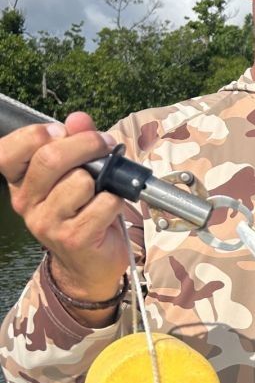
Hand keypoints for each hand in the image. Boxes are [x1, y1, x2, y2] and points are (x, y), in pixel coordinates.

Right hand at [0, 113, 128, 313]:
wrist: (90, 263)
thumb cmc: (83, 212)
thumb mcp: (78, 172)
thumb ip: (76, 142)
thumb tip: (78, 119)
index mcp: (21, 182)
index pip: (6, 152)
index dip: (36, 135)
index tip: (62, 132)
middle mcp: (27, 202)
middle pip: (50, 158)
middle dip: (86, 144)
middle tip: (105, 144)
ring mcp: (48, 223)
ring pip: (81, 181)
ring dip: (103, 179)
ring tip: (104, 189)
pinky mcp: (74, 238)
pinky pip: (104, 203)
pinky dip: (116, 200)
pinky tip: (111, 207)